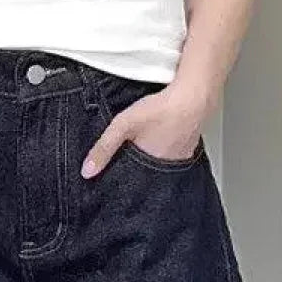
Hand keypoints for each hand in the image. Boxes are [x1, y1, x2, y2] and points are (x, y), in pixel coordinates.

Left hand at [81, 82, 205, 176]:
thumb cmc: (161, 109)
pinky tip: (161, 143)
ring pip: (158, 167)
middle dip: (135, 174)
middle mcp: (165, 170)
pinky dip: (164, 153)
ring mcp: (179, 161)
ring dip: (149, 163)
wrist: (194, 95)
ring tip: (143, 152)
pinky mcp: (188, 149)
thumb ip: (104, 148)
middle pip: (144, 177)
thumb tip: (87, 171)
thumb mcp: (124, 126)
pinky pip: (171, 157)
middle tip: (128, 163)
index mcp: (148, 169)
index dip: (121, 184)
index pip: (130, 186)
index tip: (112, 183)